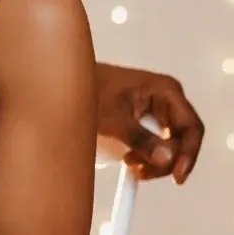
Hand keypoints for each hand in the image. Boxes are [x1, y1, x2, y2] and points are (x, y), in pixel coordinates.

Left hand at [95, 62, 202, 183]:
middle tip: (141, 172)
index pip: (191, 127)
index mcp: (165, 91)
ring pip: (169, 144)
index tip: (176, 177)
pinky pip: (156, 142)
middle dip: (165, 160)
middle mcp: (167, 99)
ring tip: (129, 164)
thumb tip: (167, 160)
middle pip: (181, 139)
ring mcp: (157, 109)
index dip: (188, 154)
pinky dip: (146, 155)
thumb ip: (140, 139)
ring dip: (154, 160)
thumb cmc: (87, 91)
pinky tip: (130, 161)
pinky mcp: (146, 119)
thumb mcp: (113, 118)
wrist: (68, 83)